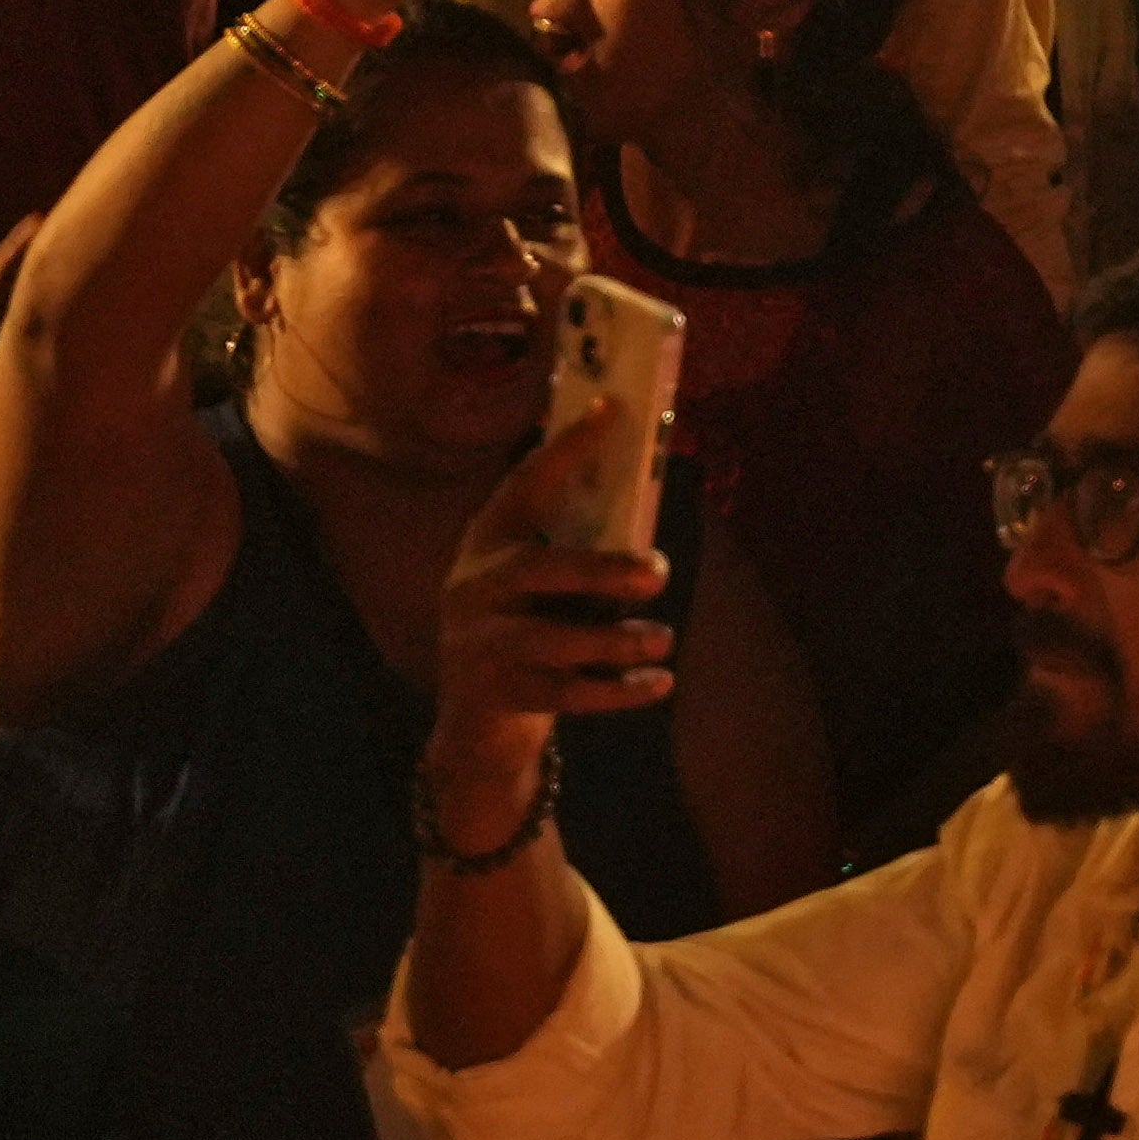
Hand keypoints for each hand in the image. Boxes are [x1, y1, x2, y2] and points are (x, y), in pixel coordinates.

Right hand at [425, 395, 682, 809]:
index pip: (524, 484)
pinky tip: (659, 682)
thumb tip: (649, 543)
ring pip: (555, 640)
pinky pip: (567, 693)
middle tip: (658, 573)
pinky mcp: (495, 695)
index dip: (566, 447)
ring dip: (618, 640)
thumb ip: (577, 560)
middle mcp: (474, 588)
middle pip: (538, 570)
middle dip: (603, 570)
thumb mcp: (539, 591)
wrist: (475, 730)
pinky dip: (619, 689)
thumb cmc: (527, 639)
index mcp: (488, 545)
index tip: (611, 409)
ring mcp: (477, 644)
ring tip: (664, 638)